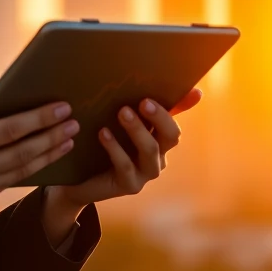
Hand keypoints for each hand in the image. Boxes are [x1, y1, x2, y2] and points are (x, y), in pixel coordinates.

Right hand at [0, 94, 78, 221]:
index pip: (7, 131)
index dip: (37, 119)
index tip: (59, 108)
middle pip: (21, 153)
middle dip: (51, 136)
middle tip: (73, 122)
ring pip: (19, 172)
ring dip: (47, 155)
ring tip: (67, 140)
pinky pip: (7, 184)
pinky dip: (28, 170)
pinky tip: (43, 158)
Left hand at [41, 89, 202, 235]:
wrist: (78, 179)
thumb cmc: (102, 145)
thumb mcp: (117, 123)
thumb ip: (136, 107)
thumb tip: (162, 84)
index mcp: (159, 140)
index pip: (176, 120)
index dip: (185, 107)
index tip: (192, 91)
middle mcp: (158, 156)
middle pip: (171, 137)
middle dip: (160, 117)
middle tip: (143, 101)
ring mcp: (145, 173)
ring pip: (150, 150)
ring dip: (137, 130)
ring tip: (122, 112)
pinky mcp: (129, 185)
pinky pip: (126, 165)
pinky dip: (115, 147)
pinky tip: (103, 133)